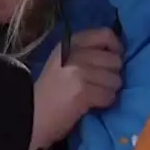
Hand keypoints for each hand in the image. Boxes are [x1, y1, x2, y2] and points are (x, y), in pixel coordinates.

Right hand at [30, 27, 122, 149]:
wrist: (31, 115)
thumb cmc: (50, 91)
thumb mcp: (64, 62)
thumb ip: (86, 53)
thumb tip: (118, 54)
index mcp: (69, 44)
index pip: (105, 34)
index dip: (116, 48)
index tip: (111, 61)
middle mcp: (74, 54)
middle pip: (114, 60)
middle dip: (112, 75)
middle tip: (98, 84)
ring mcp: (78, 72)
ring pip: (115, 79)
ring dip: (109, 91)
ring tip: (94, 95)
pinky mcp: (82, 91)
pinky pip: (109, 95)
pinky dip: (105, 102)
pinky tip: (91, 105)